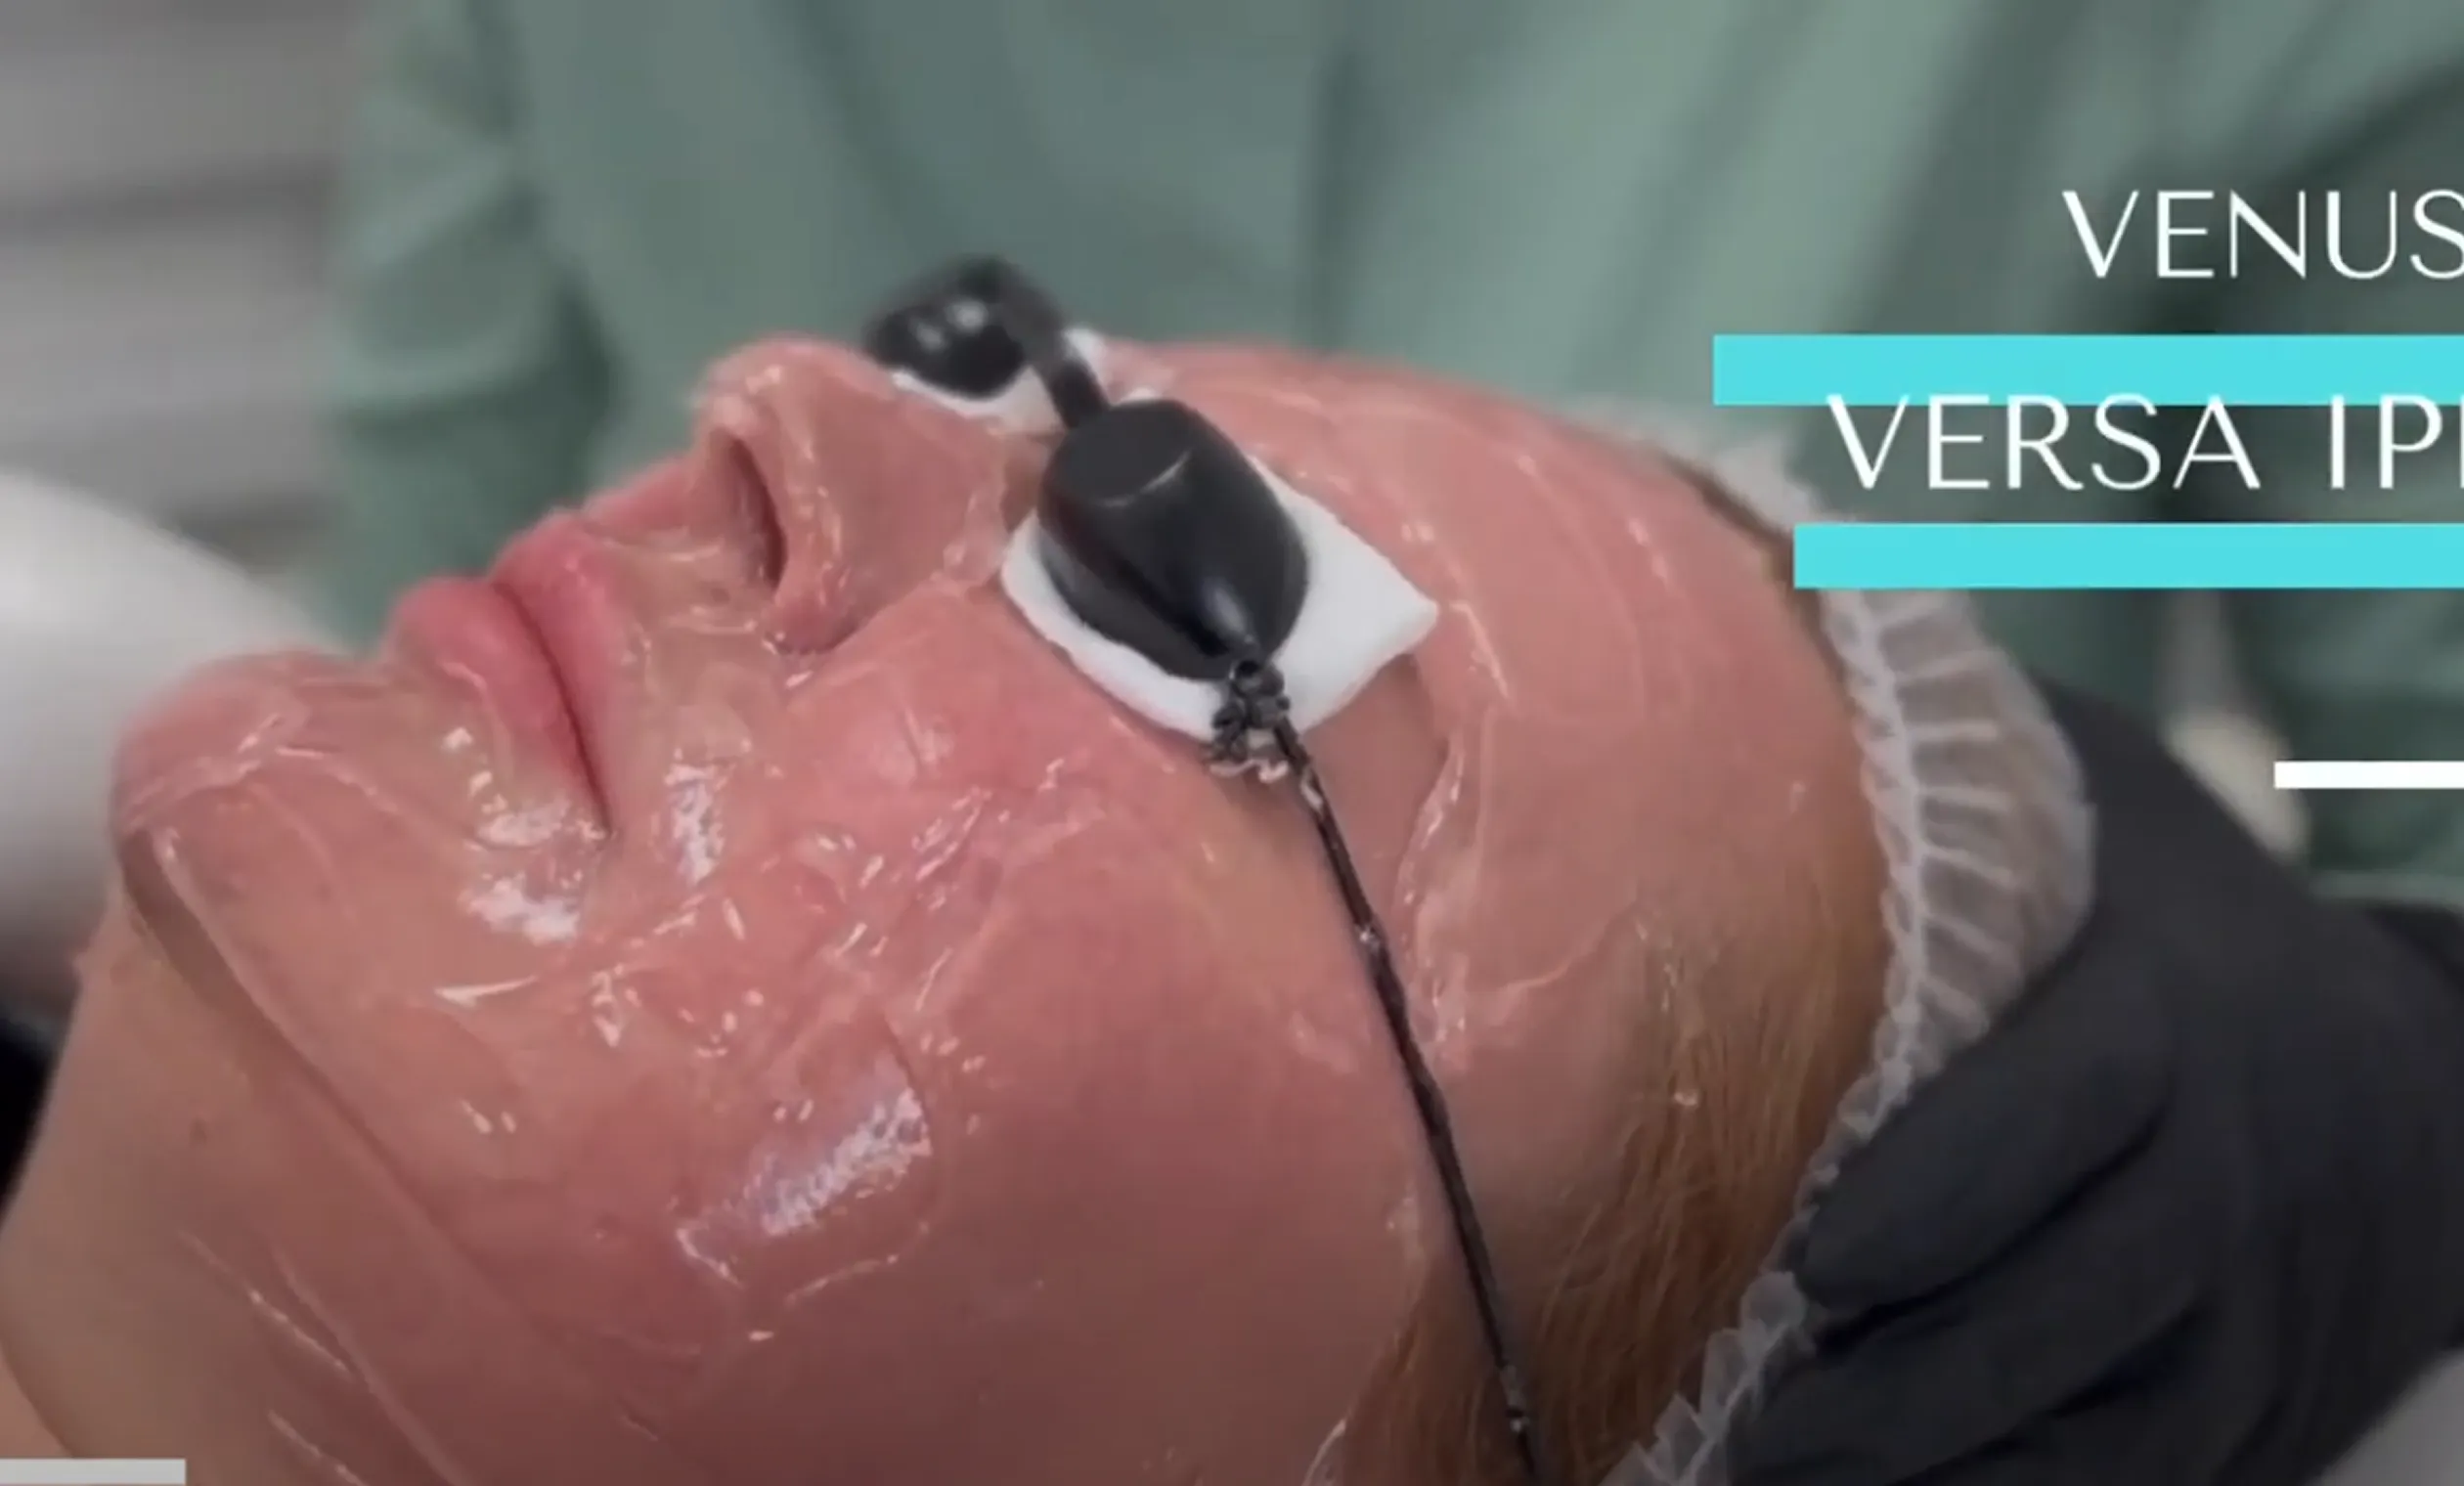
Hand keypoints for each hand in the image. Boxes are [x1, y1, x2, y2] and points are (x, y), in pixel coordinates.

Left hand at [1727, 684, 2463, 1485]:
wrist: (2426, 1087)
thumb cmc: (2190, 927)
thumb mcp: (2103, 810)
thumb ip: (1957, 750)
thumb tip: (1759, 594)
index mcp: (2174, 1017)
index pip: (2068, 1113)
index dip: (1947, 1194)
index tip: (1812, 1258)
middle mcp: (2229, 1176)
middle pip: (2072, 1298)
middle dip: (1911, 1384)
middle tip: (1750, 1429)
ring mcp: (2259, 1308)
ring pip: (2109, 1422)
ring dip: (1947, 1473)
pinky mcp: (2265, 1405)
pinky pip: (2152, 1482)